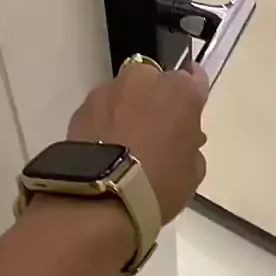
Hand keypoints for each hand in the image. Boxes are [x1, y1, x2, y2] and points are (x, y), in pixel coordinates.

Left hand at [68, 63, 209, 223]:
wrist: (102, 197)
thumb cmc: (159, 184)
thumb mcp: (193, 170)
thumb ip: (190, 143)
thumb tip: (181, 139)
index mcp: (181, 90)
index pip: (195, 80)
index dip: (191, 98)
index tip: (187, 114)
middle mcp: (145, 79)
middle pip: (154, 82)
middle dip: (156, 101)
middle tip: (155, 133)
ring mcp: (108, 89)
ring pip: (124, 94)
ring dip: (127, 110)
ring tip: (124, 144)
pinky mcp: (81, 106)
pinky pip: (101, 110)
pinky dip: (104, 123)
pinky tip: (104, 148)